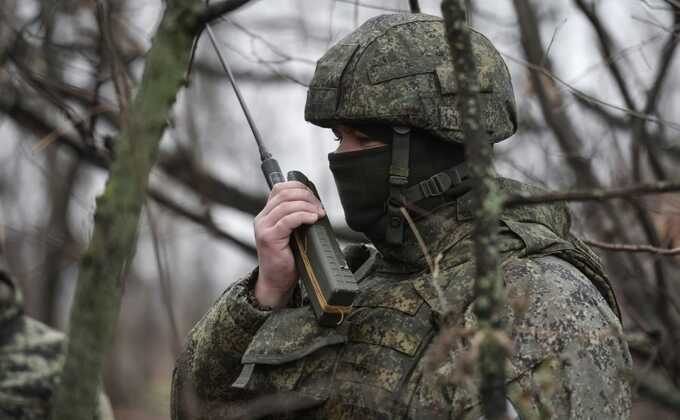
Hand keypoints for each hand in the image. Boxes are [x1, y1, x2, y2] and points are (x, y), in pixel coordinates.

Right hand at [253, 181, 324, 307]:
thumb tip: (316, 204)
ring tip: (319, 214)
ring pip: (287, 205)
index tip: (314, 197)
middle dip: (306, 196)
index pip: (279, 188)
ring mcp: (264, 228)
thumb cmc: (287, 259)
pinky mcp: (269, 238)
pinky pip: (288, 219)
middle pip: (284, 193)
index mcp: (267, 215)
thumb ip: (297, 218)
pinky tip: (313, 219)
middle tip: (319, 207)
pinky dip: (303, 216)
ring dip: (307, 206)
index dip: (298, 187)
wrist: (276, 282)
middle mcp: (262, 218)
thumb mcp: (293, 233)